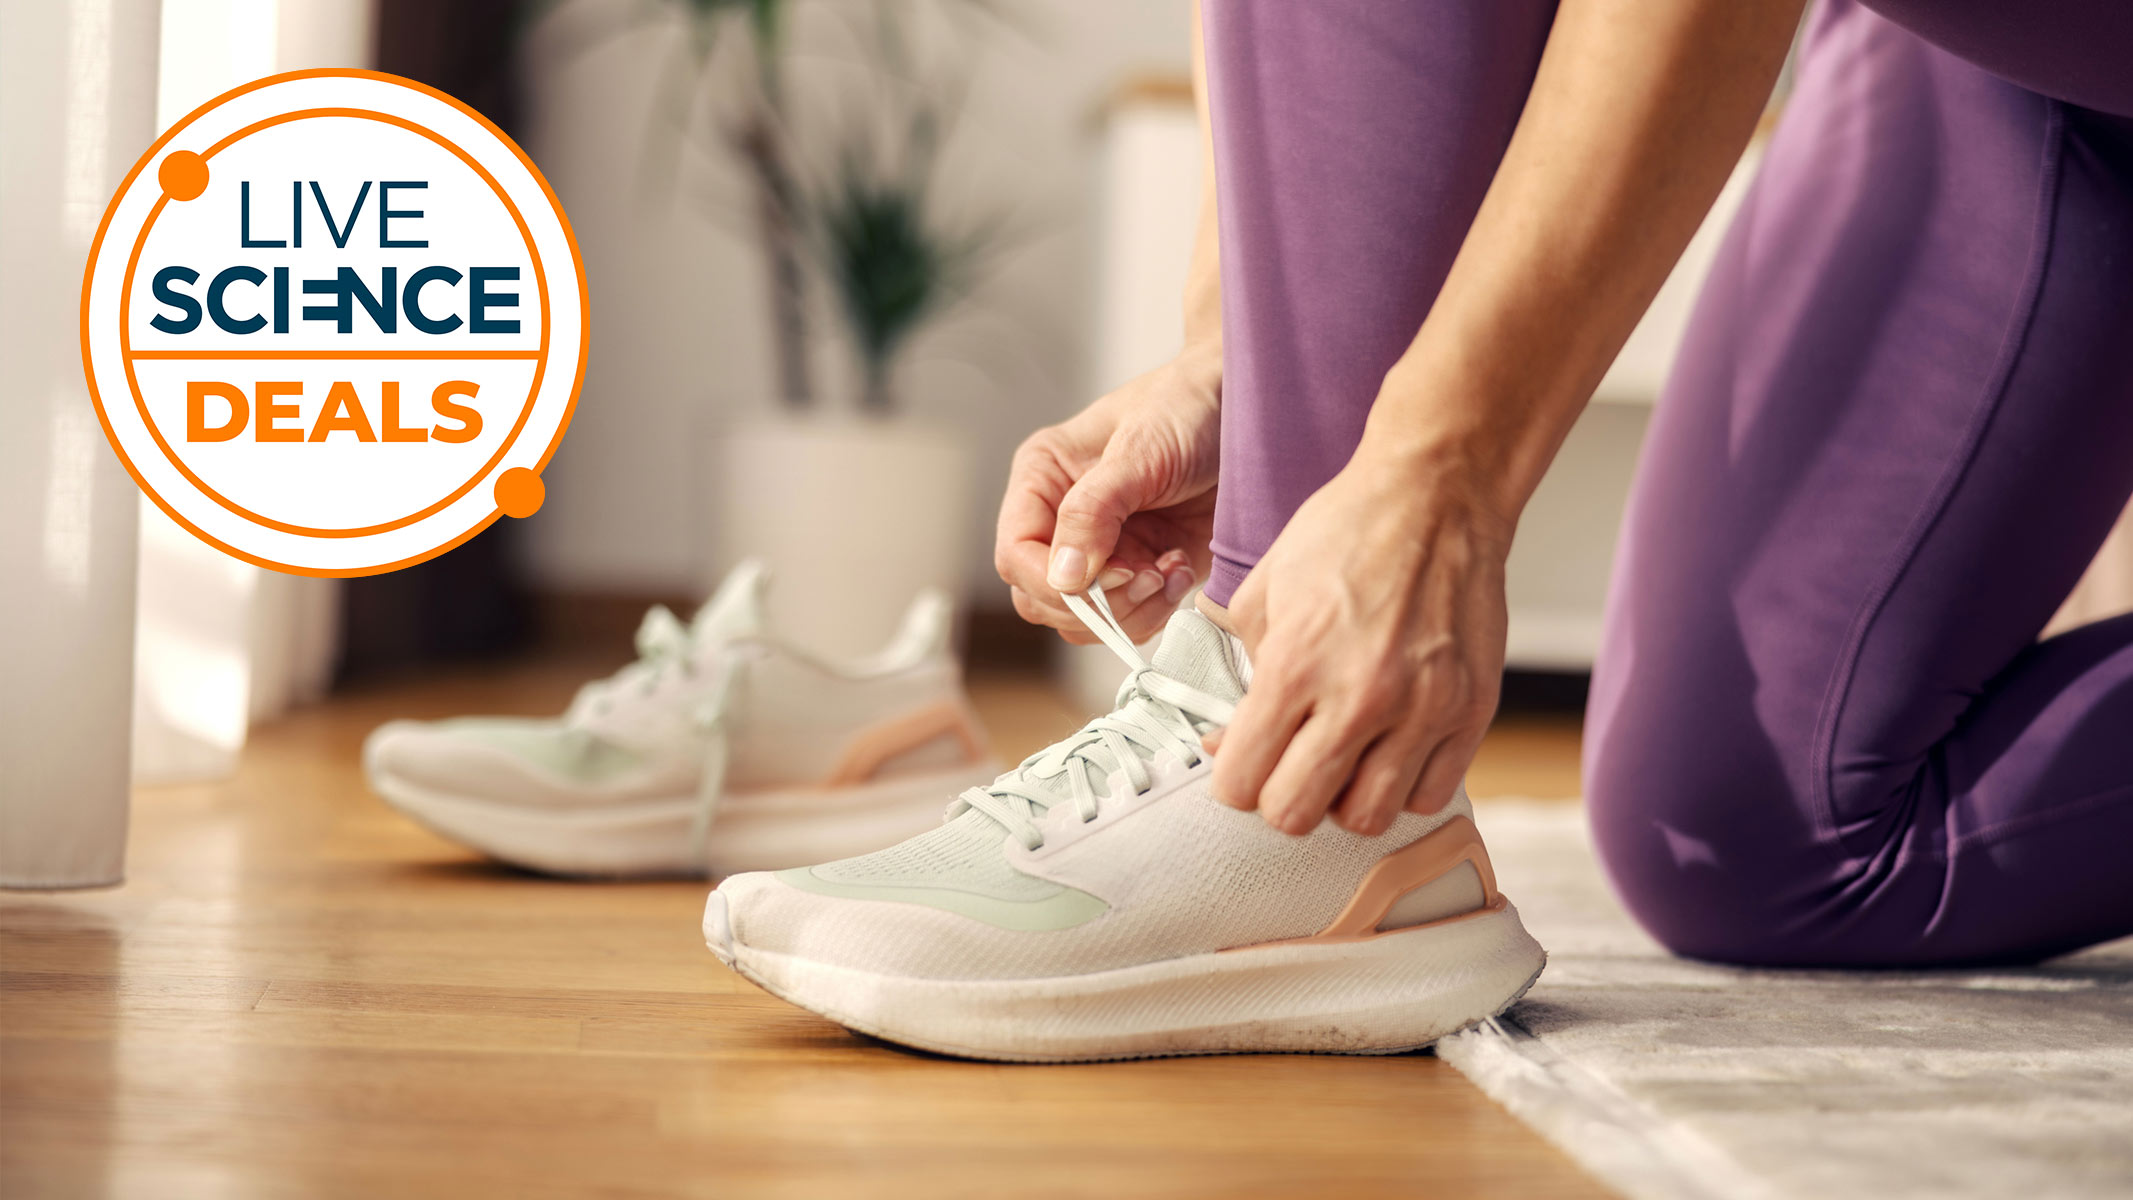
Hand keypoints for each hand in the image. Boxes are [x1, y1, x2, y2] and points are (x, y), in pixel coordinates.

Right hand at [995, 356, 1220, 644]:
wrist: (1246, 412)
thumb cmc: (1185, 408)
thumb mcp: (1138, 450)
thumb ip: (1094, 511)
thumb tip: (1064, 577)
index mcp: (1042, 481)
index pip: (1016, 554)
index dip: (1051, 579)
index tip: (1108, 575)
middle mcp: (1062, 522)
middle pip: (1043, 598)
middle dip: (1096, 601)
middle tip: (1145, 573)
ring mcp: (1102, 552)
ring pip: (1085, 621)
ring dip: (1131, 611)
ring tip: (1168, 568)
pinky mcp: (1143, 571)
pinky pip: (1131, 620)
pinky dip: (1158, 610)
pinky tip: (1181, 569)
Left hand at [1212, 449, 1509, 834]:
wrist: (1437, 495)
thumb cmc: (1347, 534)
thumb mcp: (1264, 593)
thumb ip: (1239, 675)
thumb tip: (1225, 743)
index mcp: (1296, 664)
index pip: (1242, 783)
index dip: (1233, 780)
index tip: (1243, 761)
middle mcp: (1360, 696)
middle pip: (1296, 815)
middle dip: (1281, 796)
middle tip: (1288, 763)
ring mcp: (1424, 709)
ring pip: (1367, 819)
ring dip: (1345, 797)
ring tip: (1343, 757)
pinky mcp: (1472, 711)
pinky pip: (1429, 796)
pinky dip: (1403, 785)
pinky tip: (1391, 747)